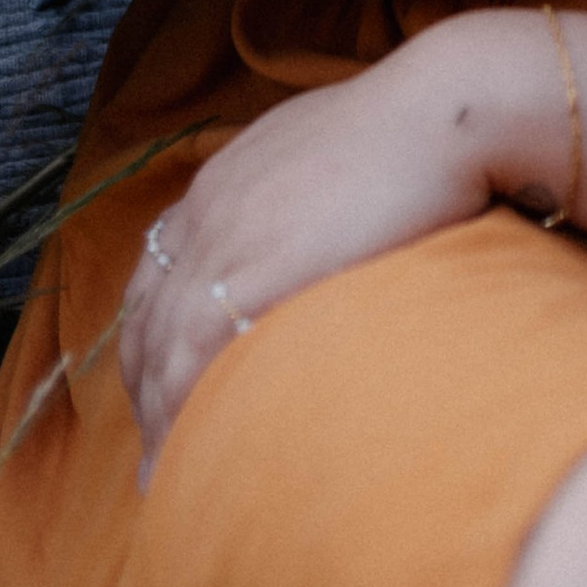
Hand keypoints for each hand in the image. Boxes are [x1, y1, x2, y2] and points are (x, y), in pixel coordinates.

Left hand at [117, 15, 552, 467]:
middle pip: (145, 313)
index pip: (157, 268)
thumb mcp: (333, 151)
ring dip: (157, 414)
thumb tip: (323, 229)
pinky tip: (191, 455)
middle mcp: (208, 208)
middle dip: (144, 384)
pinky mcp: (254, 272)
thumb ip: (306, 192)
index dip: (154, 332)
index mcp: (224, 179)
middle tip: (159, 447)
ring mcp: (225, 239)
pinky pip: (192, 357)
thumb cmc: (410, 134)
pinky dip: (181, 411)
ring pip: (160, 344)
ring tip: (169, 475)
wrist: (443, 112)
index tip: (163, 382)